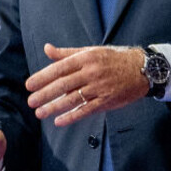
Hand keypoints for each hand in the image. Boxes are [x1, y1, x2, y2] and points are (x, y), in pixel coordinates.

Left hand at [26, 44, 147, 126]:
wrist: (142, 69)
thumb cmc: (113, 59)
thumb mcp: (90, 51)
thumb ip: (67, 53)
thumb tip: (47, 49)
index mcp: (85, 58)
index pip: (59, 68)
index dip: (43, 77)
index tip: (29, 85)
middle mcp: (91, 72)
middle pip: (63, 84)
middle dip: (44, 94)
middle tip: (30, 101)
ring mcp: (99, 88)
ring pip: (73, 99)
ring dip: (54, 107)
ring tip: (39, 113)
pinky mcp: (107, 101)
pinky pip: (86, 110)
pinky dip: (72, 116)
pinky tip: (59, 121)